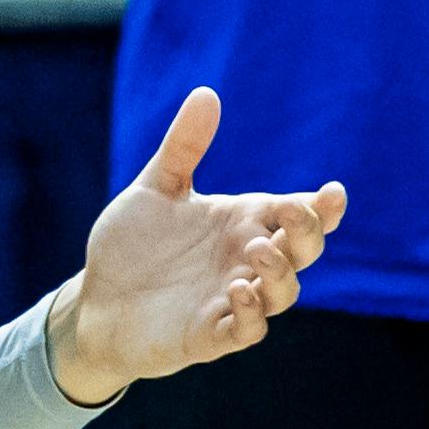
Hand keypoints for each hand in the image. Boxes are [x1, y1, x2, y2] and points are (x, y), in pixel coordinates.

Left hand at [43, 88, 339, 404]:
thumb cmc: (132, 246)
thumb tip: (206, 93)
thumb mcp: (155, 189)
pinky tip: (238, 290)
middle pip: (301, 251)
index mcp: (242, 222)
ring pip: (282, 293)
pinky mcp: (211, 336)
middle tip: (296, 213)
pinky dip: (250, 314)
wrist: (96, 300)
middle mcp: (246, 261)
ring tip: (258, 249)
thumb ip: (183, 147)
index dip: (321, 207)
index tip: (332, 193)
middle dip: (309, 233)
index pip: (296, 213)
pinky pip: (246, 330)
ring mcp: (233, 300)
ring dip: (280, 273)